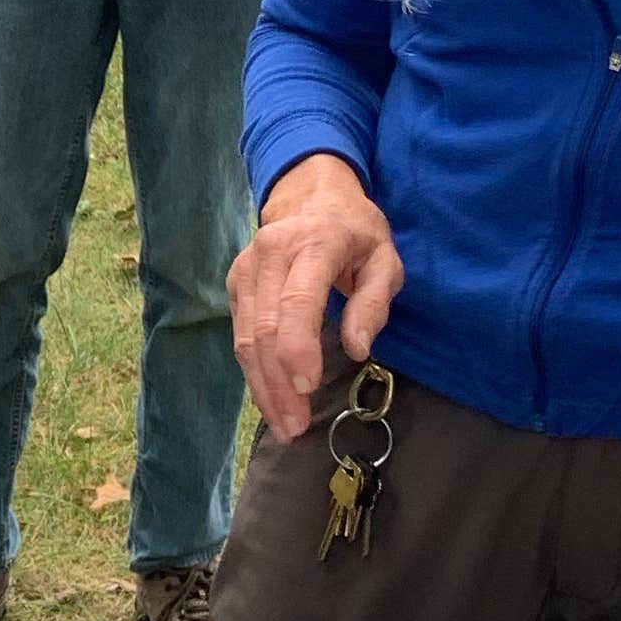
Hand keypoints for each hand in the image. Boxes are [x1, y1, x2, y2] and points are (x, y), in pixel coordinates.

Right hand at [229, 152, 403, 439]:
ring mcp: (247, 270)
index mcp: (314, 245)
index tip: (307, 387)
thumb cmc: (355, 231)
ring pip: (244, 338)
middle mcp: (271, 255)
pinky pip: (239, 335)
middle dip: (278, 383)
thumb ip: (374, 302)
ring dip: (262, 386)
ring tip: (284, 425)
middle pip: (264, 329)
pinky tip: (270, 398)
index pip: (297, 301)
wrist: (309, 194)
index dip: (298, 348)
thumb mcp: (385, 258)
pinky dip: (254, 371)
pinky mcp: (236, 284)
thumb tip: (358, 348)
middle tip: (297, 427)